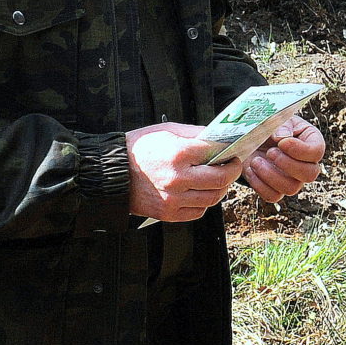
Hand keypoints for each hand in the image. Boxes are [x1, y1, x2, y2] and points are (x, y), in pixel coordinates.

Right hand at [127, 123, 247, 222]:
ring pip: (212, 198)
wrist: (110, 173)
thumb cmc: (138, 149)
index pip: (217, 154)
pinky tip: (201, 192)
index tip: (234, 152)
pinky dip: (204, 203)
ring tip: (218, 179)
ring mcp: (173, 199)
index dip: (231, 153)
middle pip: (220, 180)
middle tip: (233, 166)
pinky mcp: (167, 213)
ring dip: (221, 188)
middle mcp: (177, 178)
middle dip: (232, 172)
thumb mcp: (167, 131)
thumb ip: (195, 134)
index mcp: (178, 154)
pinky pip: (198, 212)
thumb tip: (219, 138)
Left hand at [242, 115, 326, 204]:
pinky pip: (273, 196)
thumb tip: (282, 138)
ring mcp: (292, 180)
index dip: (300, 150)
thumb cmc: (269, 126)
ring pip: (291, 188)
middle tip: (270, 152)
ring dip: (270, 175)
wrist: (251, 138)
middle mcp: (306, 164)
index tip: (281, 143)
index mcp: (311, 142)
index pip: (317, 152)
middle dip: (288, 164)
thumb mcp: (276, 119)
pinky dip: (259, 184)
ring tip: (256, 161)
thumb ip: (281, 125)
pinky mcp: (276, 190)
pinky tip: (251, 170)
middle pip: (310, 174)